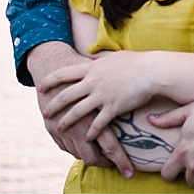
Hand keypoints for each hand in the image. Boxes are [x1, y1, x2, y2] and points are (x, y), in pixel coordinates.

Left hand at [29, 42, 134, 176]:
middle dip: (53, 105)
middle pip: (65, 95)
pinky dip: (90, 132)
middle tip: (45, 112)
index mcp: (92, 69)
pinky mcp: (112, 107)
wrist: (153, 71)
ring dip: (66, 121)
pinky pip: (97, 124)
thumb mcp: (115, 56)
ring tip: (59, 128)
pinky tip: (87, 138)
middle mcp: (93, 82)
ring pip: (76, 112)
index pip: (64, 74)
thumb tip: (93, 54)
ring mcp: (101, 96)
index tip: (40, 87)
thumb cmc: (137, 62)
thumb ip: (101, 58)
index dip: (50, 81)